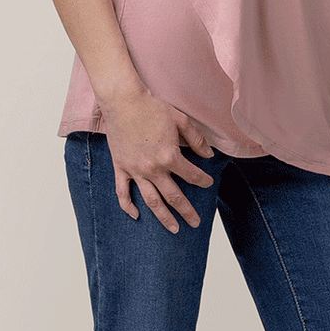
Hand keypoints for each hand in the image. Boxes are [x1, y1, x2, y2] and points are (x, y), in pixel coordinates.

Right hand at [101, 86, 214, 231]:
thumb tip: (208, 155)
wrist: (123, 101)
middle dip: (187, 211)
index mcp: (169, 156)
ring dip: (164, 217)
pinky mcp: (121, 168)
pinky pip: (123, 192)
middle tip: (195, 223)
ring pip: (151, 201)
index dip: (203, 181)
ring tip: (174, 228)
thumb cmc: (151, 108)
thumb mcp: (180, 120)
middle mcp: (153, 168)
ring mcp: (135, 171)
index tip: (208, 183)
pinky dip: (128, 206)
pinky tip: (136, 216)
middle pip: (174, 197)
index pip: (192, 175)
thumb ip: (196, 140)